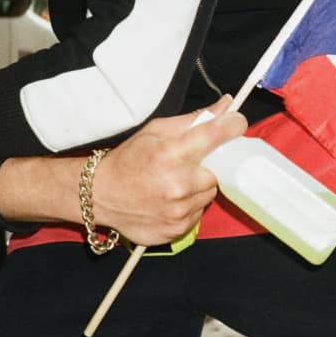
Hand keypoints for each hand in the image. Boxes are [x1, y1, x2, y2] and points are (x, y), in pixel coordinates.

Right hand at [92, 97, 246, 245]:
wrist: (100, 196)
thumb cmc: (128, 160)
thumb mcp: (155, 131)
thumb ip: (195, 120)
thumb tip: (227, 106)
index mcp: (171, 154)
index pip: (217, 135)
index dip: (233, 126)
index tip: (236, 123)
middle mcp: (178, 185)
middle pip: (218, 171)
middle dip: (208, 166)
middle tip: (187, 164)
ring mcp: (178, 211)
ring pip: (210, 194)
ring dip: (199, 187)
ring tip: (175, 183)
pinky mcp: (177, 230)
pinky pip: (198, 213)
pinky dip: (190, 205)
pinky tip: (171, 199)